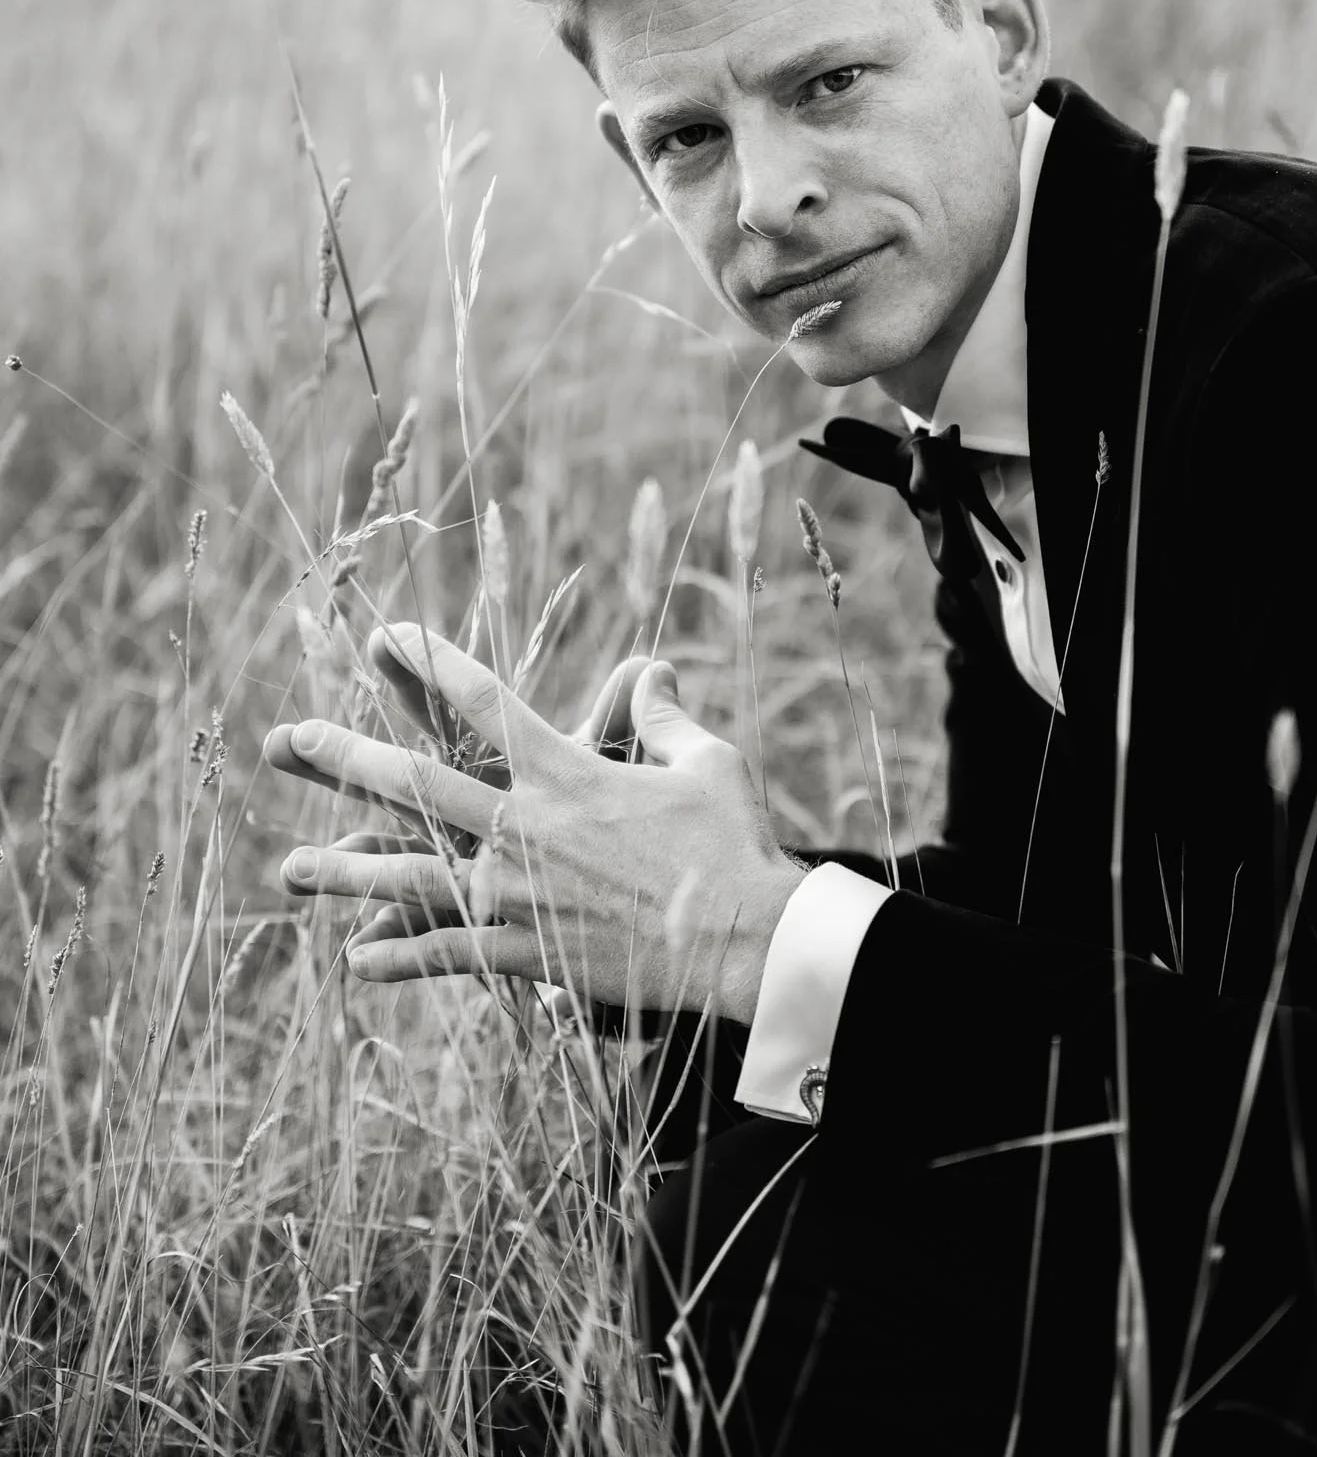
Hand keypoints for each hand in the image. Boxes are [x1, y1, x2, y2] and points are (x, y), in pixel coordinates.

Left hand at [266, 625, 804, 1023]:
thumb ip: (664, 719)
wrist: (742, 938)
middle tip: (293, 739)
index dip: (429, 664)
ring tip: (291, 869)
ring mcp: (518, 892)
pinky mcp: (526, 951)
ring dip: (346, 870)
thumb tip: (652, 674)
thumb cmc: (731, 844)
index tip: (386, 637)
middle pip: (417, 783)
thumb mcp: (708, 762)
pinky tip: (357, 962)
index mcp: (565, 771)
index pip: (482, 702)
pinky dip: (400, 957)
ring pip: (411, 875)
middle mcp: (526, 825)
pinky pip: (448, 953)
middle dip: (348, 758)